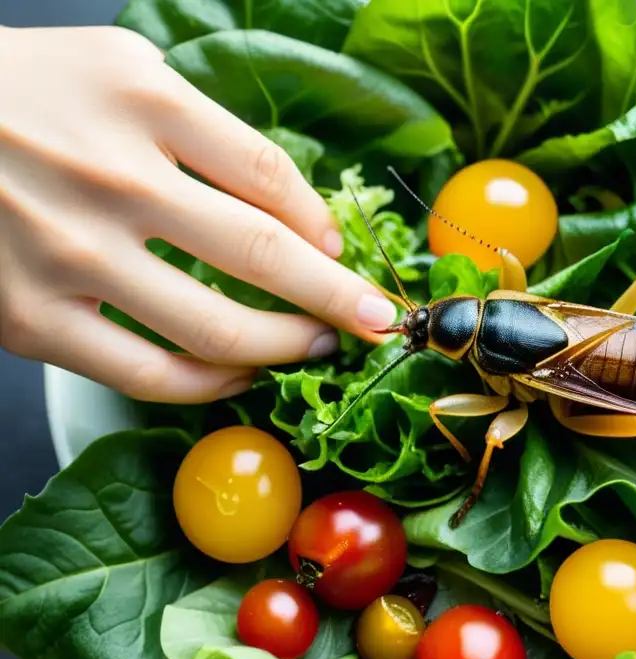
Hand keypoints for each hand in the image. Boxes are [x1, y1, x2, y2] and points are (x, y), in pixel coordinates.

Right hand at [0, 25, 395, 402]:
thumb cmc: (26, 94)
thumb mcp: (122, 71)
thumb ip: (212, 132)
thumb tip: (298, 216)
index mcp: (142, 101)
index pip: (272, 179)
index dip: (326, 229)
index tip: (345, 257)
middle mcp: (113, 180)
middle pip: (264, 257)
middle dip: (340, 300)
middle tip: (377, 321)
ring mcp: (71, 256)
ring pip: (215, 331)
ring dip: (286, 348)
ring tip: (316, 347)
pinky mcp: (32, 320)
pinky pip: (148, 375)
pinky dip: (211, 387)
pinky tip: (239, 377)